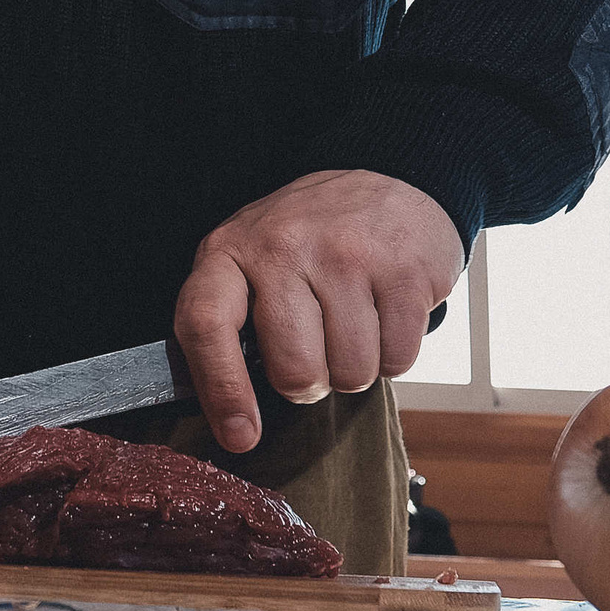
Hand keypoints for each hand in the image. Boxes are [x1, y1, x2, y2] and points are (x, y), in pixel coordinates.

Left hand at [174, 169, 463, 453]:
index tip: (241, 436)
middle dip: (310, 381)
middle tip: (317, 347)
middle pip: (294, 371)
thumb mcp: (251, 256)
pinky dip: (394, 353)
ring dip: (355, 368)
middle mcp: (283, 248)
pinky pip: (397, 359)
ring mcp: (346, 257)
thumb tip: (230, 416)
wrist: (390, 174)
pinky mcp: (404, 272)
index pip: (205, 324)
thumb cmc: (311, 235)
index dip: (221, 390)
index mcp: (230, 249)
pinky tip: (385, 313)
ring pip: (350, 374)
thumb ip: (230, 320)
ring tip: (353, 322)